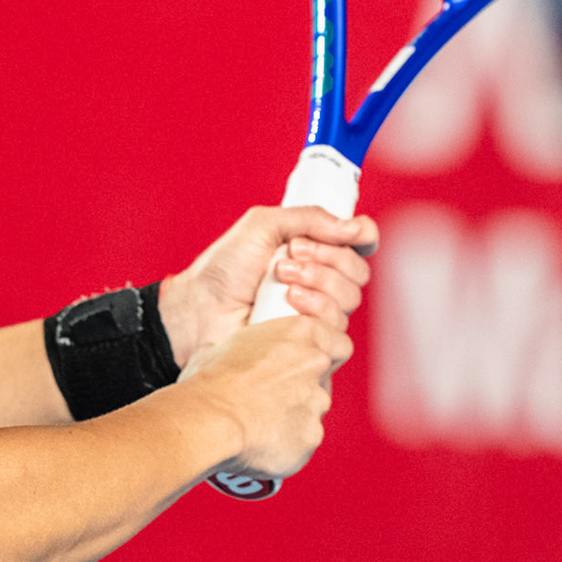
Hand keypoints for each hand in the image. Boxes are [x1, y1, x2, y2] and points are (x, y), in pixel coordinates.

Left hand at [158, 205, 377, 366]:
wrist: (200, 309)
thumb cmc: (224, 270)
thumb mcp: (262, 226)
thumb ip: (309, 218)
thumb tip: (356, 226)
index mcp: (313, 251)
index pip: (360, 243)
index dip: (360, 236)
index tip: (348, 232)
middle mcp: (321, 282)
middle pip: (358, 271)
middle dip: (327, 257)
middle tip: (290, 253)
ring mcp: (317, 314)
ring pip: (349, 299)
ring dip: (317, 281)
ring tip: (280, 278)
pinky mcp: (313, 343)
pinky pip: (339, 329)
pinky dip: (315, 310)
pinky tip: (287, 305)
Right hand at [180, 313, 352, 479]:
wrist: (211, 421)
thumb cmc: (212, 381)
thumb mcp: (220, 347)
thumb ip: (239, 349)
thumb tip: (220, 355)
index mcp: (300, 332)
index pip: (337, 339)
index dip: (326, 351)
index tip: (306, 359)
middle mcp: (316, 365)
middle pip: (322, 377)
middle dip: (303, 386)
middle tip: (272, 392)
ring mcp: (317, 404)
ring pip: (311, 410)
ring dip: (292, 415)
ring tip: (258, 420)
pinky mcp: (311, 438)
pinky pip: (302, 439)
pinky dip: (286, 441)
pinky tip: (260, 441)